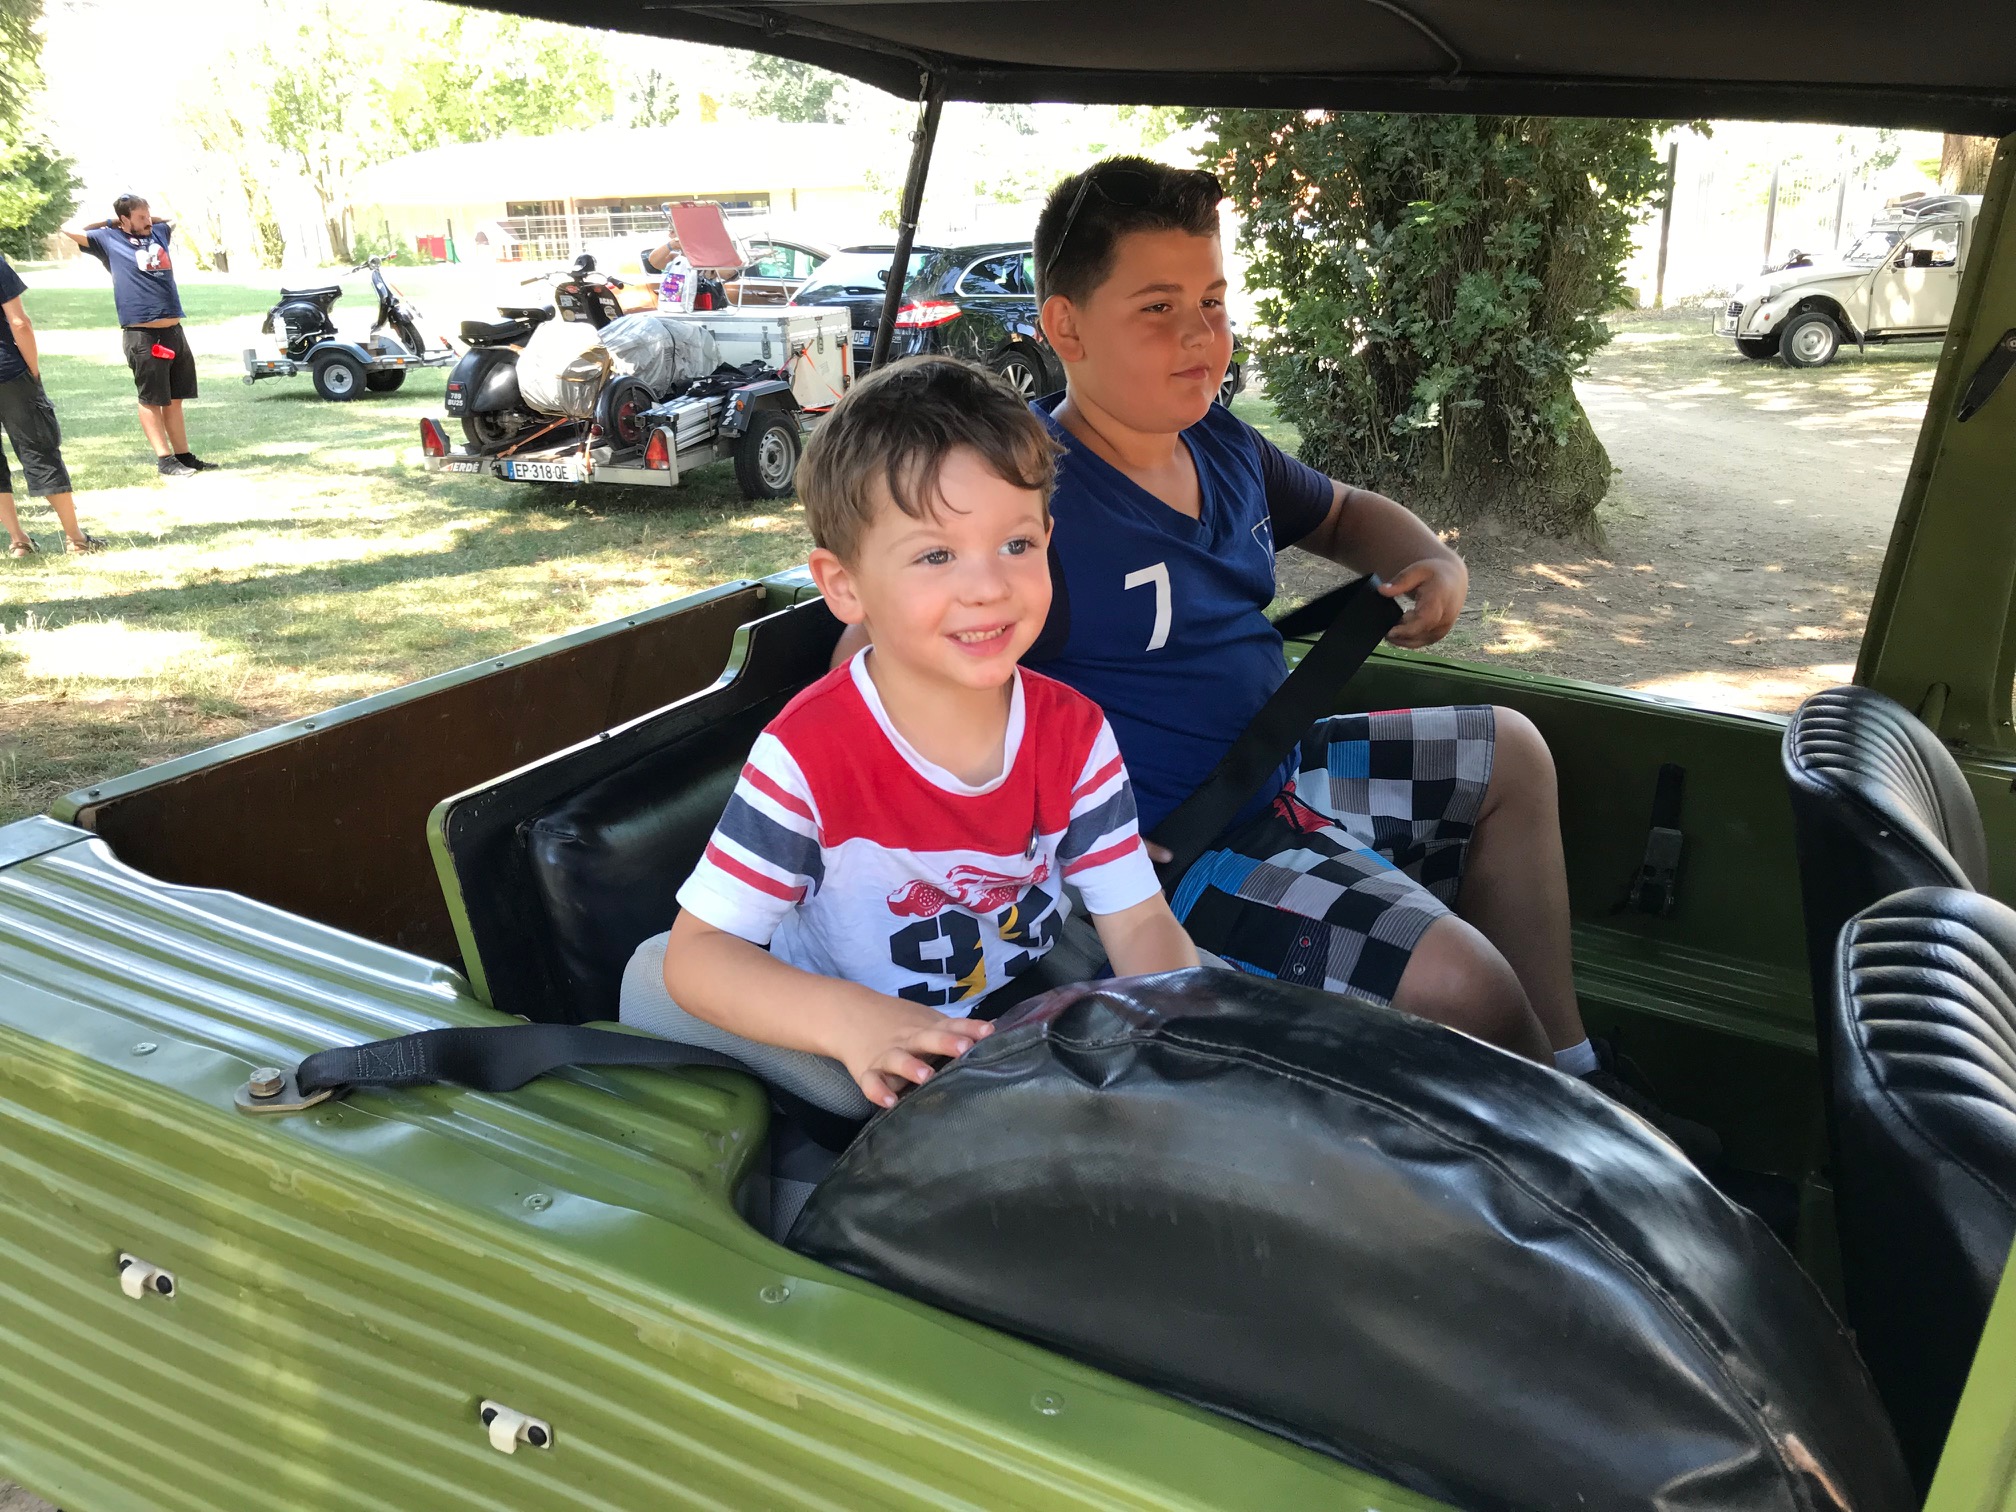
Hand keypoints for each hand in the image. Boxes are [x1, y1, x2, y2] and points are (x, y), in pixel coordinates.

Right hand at [830, 994, 993, 1108]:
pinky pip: (871, 1082)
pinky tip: (889, 1101)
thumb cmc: (902, 1024)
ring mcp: (887, 1054)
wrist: (850, 1014)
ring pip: (899, 1059)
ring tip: (926, 1076)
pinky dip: (878, 1091)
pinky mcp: (867, 1070)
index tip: (989, 1031)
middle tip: (964, 1048)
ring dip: (911, 1066)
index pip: (952, 1025)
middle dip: (946, 1042)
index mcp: (927, 1028)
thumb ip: (958, 1030)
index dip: (970, 1028)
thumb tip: (998, 1032)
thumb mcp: (929, 1022)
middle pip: (928, 1039)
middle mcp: (909, 1040)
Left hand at [1379, 557, 1466, 648]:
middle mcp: (1445, 616)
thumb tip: (1381, 590)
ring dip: (1403, 638)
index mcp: (1440, 600)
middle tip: (1385, 629)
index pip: (1425, 620)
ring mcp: (1444, 627)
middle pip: (1421, 634)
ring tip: (1391, 628)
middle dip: (1400, 635)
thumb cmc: (1433, 574)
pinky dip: (1408, 639)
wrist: (1452, 580)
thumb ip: (1400, 581)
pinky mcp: (1440, 633)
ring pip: (1420, 641)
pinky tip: (1399, 630)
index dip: (1407, 630)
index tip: (1390, 632)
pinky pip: (1422, 641)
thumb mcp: (1416, 571)